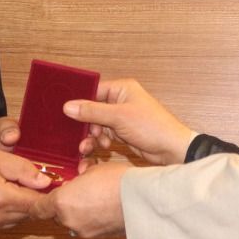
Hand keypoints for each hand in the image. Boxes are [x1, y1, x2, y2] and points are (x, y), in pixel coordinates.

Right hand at [0, 145, 50, 232]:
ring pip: (15, 220)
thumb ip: (22, 169)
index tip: (51, 186)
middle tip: (25, 181)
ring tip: (7, 187)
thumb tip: (46, 182)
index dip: (46, 195)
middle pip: (28, 214)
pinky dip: (3, 213)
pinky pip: (0, 224)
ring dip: (17, 207)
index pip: (37, 204)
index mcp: (1, 199)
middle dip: (31, 199)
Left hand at [31, 162, 129, 237]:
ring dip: (77, 212)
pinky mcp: (98, 238)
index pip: (37, 208)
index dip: (35, 203)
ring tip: (94, 198)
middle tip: (75, 191)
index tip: (35, 200)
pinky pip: (87, 227)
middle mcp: (69, 220)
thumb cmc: (118, 180)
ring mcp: (84, 232)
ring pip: (72, 222)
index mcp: (62, 201)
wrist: (143, 199)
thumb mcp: (92, 170)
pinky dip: (91, 219)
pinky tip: (104, 207)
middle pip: (56, 215)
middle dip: (62, 204)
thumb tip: (75, 183)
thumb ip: (76, 180)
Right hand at [64, 78, 193, 165]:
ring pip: (98, 124)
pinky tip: (106, 147)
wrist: (171, 150)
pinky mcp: (123, 132)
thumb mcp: (119, 117)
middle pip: (93, 109)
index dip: (81, 102)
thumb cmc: (152, 127)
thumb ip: (92, 111)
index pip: (94, 90)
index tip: (67, 113)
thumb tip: (68, 106)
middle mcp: (121, 100)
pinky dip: (102, 141)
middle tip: (84, 134)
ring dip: (94, 135)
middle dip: (88, 124)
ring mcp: (122, 117)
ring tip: (93, 145)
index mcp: (122, 89)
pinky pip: (105, 134)